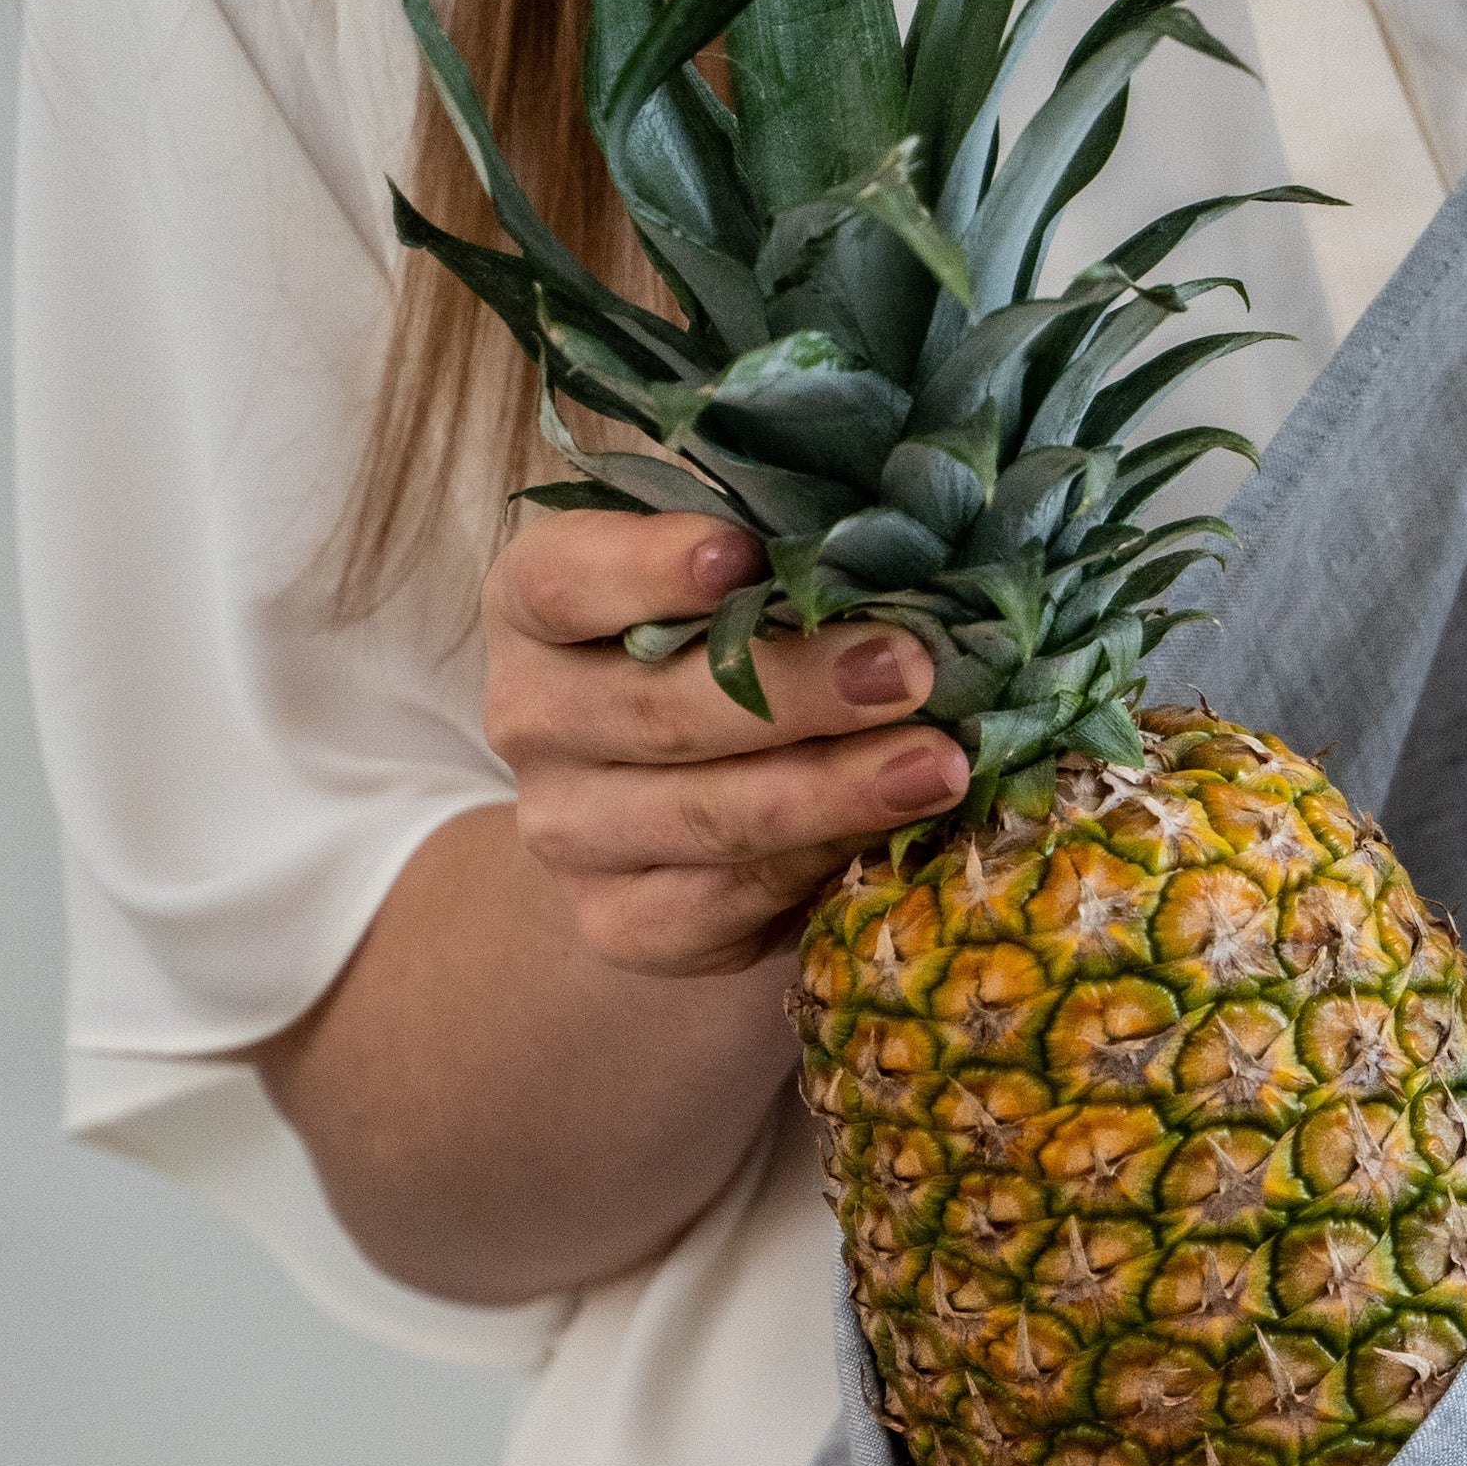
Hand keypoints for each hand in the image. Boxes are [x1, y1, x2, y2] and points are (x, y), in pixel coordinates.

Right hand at [483, 511, 969, 979]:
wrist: (662, 804)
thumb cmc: (718, 648)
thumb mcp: (727, 582)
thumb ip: (776, 559)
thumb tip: (898, 544)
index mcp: (533, 605)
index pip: (565, 582)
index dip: (647, 569)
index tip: (744, 554)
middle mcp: (528, 717)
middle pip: (658, 709)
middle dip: (798, 690)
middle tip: (911, 669)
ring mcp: (564, 829)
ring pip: (703, 815)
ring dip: (832, 792)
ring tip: (938, 765)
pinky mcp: (616, 920)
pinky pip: (723, 901)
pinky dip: (815, 863)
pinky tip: (893, 834)